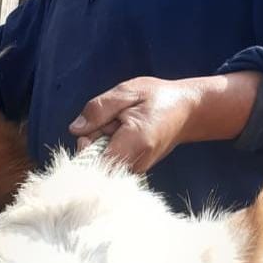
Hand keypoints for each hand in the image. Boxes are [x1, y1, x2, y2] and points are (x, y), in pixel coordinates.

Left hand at [69, 72, 261, 172]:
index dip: (85, 146)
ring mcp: (136, 170)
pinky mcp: (133, 170)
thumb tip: (75, 129)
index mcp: (134, 142)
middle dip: (94, 140)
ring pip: (101, 162)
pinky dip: (110, 147)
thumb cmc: (158, 98)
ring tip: (121, 126)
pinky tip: (123, 136)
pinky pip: (109, 162)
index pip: (94, 162)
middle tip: (113, 121)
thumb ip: (99, 109)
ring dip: (102, 143)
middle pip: (94, 162)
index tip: (95, 127)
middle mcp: (136, 163)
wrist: (187, 112)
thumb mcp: (127, 91)